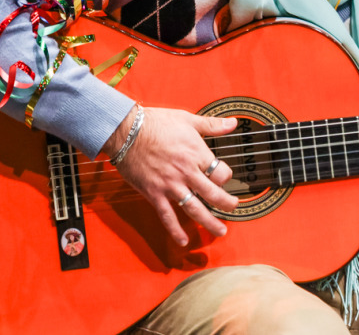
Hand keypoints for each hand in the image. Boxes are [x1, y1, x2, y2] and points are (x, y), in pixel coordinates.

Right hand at [101, 106, 239, 246]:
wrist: (126, 130)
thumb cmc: (155, 123)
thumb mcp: (187, 119)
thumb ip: (212, 125)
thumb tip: (232, 123)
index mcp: (196, 153)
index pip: (221, 173)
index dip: (226, 176)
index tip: (223, 177)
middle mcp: (186, 172)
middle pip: (213, 194)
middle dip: (227, 204)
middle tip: (233, 208)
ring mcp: (171, 185)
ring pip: (195, 209)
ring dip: (209, 222)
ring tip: (220, 231)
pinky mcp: (154, 193)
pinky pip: (167, 216)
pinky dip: (175, 231)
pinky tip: (183, 240)